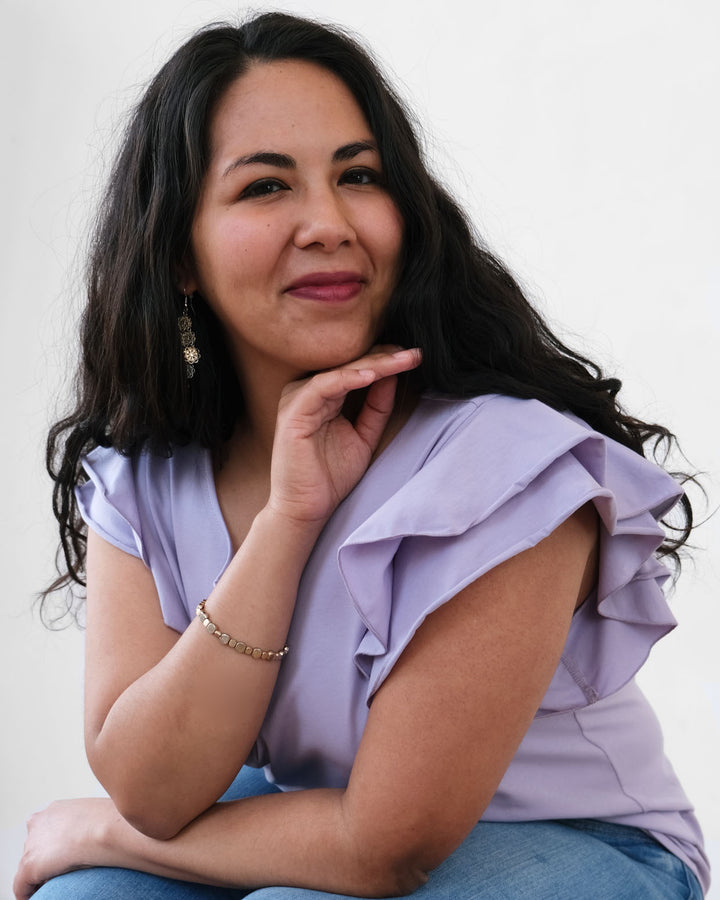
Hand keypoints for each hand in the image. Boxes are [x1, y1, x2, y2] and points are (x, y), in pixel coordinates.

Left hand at [14, 798, 118, 899]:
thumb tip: (97, 834)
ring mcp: (32, 843)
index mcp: (56, 809)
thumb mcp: (99, 815)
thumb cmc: (115, 821)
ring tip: (61, 881)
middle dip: (47, 859)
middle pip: (36, 847)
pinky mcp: (30, 866)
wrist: (111, 828)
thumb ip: (88, 822)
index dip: (56, 846)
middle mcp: (39, 821)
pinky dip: (29, 893)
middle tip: (65, 870)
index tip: (66, 856)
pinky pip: (22, 886)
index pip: (48, 831)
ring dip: (42, 874)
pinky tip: (39, 897)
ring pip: (29, 866)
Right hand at [268, 346, 420, 524]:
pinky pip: (322, 387)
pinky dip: (348, 379)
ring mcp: (297, 400)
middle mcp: (308, 392)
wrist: (305, 509)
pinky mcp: (292, 412)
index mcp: (323, 395)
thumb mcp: (364, 436)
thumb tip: (393, 377)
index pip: (358, 370)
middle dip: (386, 358)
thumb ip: (377, 408)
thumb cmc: (329, 477)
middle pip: (351, 366)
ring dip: (373, 364)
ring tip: (400, 360)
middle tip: (415, 354)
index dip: (387, 362)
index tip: (416, 358)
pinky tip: (372, 375)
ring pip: (340, 372)